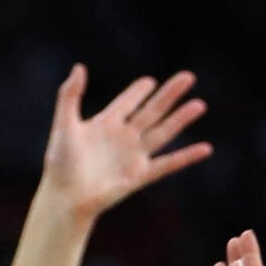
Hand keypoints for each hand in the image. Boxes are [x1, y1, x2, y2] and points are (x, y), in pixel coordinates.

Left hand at [39, 65, 211, 223]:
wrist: (67, 197)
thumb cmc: (60, 164)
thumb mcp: (64, 124)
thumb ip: (70, 96)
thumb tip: (80, 67)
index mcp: (105, 123)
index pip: (127, 102)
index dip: (138, 91)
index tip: (151, 81)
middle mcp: (123, 138)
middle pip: (152, 111)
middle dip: (170, 94)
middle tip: (188, 77)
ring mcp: (133, 156)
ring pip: (163, 132)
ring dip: (182, 119)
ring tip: (199, 105)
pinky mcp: (140, 175)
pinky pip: (168, 164)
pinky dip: (187, 157)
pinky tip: (205, 149)